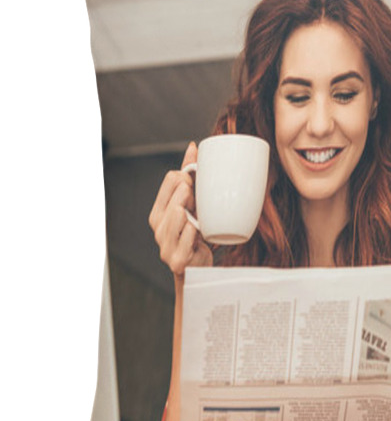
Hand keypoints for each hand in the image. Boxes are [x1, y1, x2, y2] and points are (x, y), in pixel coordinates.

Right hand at [148, 142, 211, 275]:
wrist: (198, 273)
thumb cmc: (196, 237)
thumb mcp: (192, 206)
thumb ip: (190, 178)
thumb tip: (193, 147)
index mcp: (159, 212)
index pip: (170, 179)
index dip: (188, 178)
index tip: (198, 186)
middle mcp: (158, 227)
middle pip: (177, 193)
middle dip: (194, 194)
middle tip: (202, 204)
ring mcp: (164, 244)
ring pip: (180, 213)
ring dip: (196, 214)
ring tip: (200, 222)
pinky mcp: (176, 258)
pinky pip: (190, 233)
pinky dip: (198, 232)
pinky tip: (201, 236)